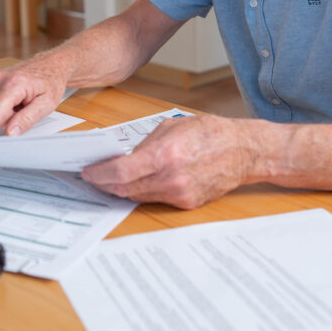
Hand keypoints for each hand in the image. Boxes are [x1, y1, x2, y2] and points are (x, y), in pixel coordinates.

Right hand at [0, 55, 70, 136]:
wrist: (49, 65)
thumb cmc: (50, 83)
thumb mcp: (46, 104)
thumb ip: (27, 119)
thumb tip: (10, 133)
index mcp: (15, 84)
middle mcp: (0, 79)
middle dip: (9, 119)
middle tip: (26, 108)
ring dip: (7, 113)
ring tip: (21, 102)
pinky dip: (3, 107)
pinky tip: (14, 99)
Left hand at [81, 114, 263, 208]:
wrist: (244, 151)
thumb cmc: (209, 132)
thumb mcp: (171, 127)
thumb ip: (144, 145)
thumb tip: (122, 159)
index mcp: (166, 155)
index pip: (121, 173)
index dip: (99, 175)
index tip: (87, 172)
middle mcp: (172, 178)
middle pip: (125, 188)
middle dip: (105, 184)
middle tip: (92, 177)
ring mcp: (180, 194)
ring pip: (138, 196)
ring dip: (121, 189)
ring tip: (108, 180)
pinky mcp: (187, 203)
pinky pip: (155, 199)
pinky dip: (142, 191)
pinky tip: (136, 182)